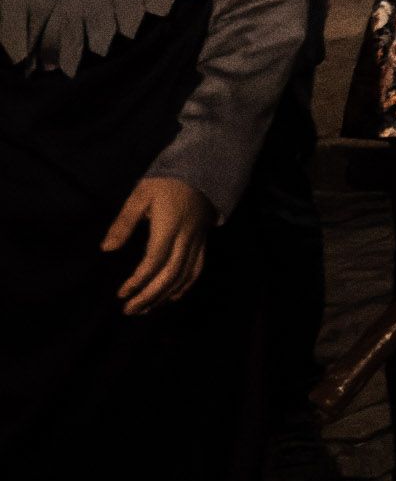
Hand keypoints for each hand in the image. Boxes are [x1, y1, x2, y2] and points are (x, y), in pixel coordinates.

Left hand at [102, 177, 213, 314]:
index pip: (153, 262)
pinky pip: (197, 268)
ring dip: (164, 296)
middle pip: (169, 275)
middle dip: (149, 296)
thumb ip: (123, 224)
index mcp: (168, 227)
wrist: (203, 170)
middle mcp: (185, 238)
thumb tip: (106, 249)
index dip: (138, 281)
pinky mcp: (202, 241)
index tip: (121, 293)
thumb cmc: (167, 181)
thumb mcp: (140, 196)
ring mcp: (196, 241)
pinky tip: (173, 296)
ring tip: (145, 309)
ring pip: (183, 275)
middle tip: (130, 310)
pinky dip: (186, 285)